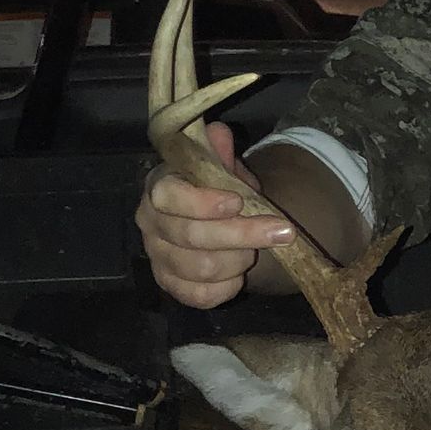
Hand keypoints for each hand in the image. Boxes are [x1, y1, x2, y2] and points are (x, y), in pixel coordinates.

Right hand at [135, 122, 295, 307]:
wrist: (219, 223)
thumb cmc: (218, 190)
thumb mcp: (224, 167)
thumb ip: (220, 153)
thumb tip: (218, 133)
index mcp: (159, 187)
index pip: (168, 197)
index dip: (202, 202)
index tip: (238, 202)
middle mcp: (150, 223)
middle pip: (191, 236)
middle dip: (242, 235)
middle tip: (279, 231)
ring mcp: (158, 257)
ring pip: (201, 268)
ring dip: (239, 260)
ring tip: (255, 251)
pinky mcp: (170, 285)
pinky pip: (200, 296)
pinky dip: (228, 287)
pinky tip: (239, 274)